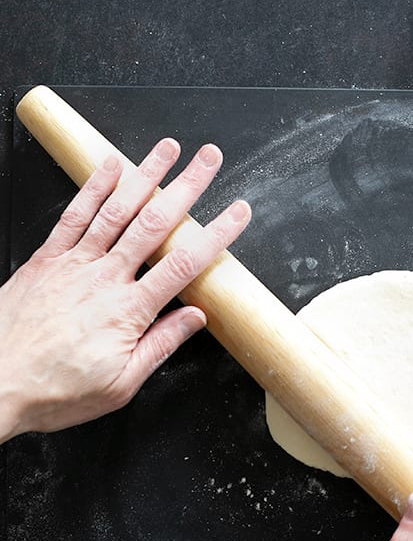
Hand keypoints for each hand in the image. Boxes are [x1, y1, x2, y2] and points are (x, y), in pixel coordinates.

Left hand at [0, 139, 250, 441]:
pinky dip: (93, 187)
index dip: (216, 234)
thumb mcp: (120, 385)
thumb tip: (196, 318)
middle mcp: (104, 279)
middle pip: (154, 224)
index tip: (238, 211)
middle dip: (186, 187)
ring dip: (145, 175)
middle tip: (208, 158)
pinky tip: (111, 166)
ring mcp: (73, 264)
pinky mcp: (46, 260)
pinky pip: (73, 216)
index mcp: (128, 312)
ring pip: (116, 210)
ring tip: (168, 148)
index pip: (183, 264)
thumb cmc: (56, 392)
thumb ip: (160, 345)